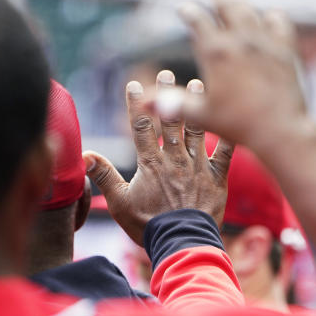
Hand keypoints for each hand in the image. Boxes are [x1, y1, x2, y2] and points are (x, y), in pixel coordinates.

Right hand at [83, 70, 233, 244]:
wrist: (182, 242)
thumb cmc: (148, 225)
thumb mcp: (119, 202)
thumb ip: (103, 176)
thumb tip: (84, 155)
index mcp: (150, 163)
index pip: (140, 126)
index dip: (136, 104)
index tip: (134, 84)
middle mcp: (174, 159)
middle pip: (169, 120)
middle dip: (167, 94)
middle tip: (167, 73)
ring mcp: (197, 166)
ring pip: (197, 129)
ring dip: (196, 106)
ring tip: (198, 84)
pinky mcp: (217, 178)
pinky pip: (225, 153)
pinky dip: (228, 136)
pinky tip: (232, 118)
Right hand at [155, 0, 315, 156]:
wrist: (281, 130)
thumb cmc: (239, 126)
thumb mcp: (202, 116)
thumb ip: (173, 105)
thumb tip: (142, 102)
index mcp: (216, 52)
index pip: (198, 21)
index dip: (189, 13)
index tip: (184, 9)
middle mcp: (240, 40)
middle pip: (226, 4)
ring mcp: (265, 42)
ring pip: (250, 10)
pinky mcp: (285, 50)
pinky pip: (279, 23)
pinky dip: (272, 17)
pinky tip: (269, 16)